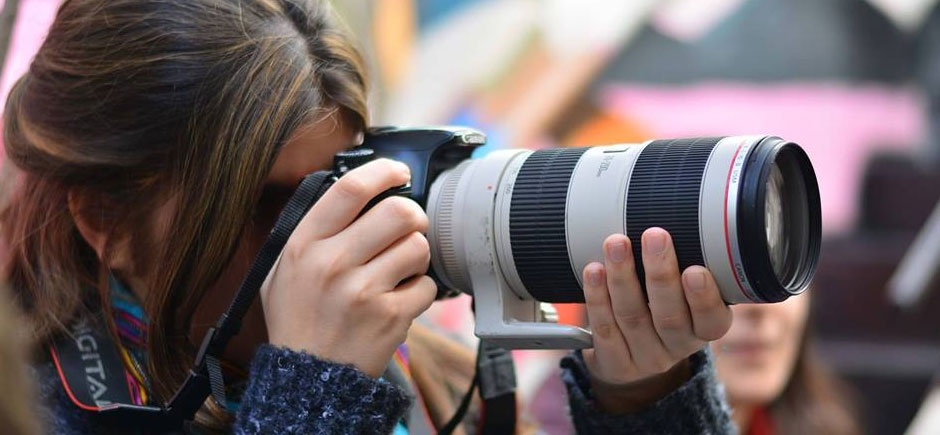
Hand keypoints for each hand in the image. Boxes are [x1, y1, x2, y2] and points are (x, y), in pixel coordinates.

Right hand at [261, 159, 436, 377]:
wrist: (309, 379)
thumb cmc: (299, 319)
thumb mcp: (284, 269)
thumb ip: (314, 229)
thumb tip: (354, 191)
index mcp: (305, 244)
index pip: (351, 188)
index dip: (384, 171)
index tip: (399, 173)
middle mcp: (332, 264)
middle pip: (399, 211)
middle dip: (412, 216)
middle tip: (407, 228)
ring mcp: (363, 292)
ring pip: (418, 246)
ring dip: (415, 256)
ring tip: (399, 271)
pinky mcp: (390, 317)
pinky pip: (427, 285)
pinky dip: (420, 290)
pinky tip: (399, 300)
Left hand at [581, 228, 731, 411]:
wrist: (632, 353)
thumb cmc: (662, 304)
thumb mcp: (684, 288)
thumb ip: (687, 258)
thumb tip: (678, 205)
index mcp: (704, 328)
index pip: (712, 320)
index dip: (704, 297)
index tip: (695, 270)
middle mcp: (678, 345)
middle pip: (670, 316)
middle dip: (660, 274)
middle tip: (655, 236)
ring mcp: (645, 357)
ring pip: (633, 318)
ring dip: (623, 277)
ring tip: (616, 243)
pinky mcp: (616, 362)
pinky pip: (604, 330)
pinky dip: (597, 298)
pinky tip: (594, 271)